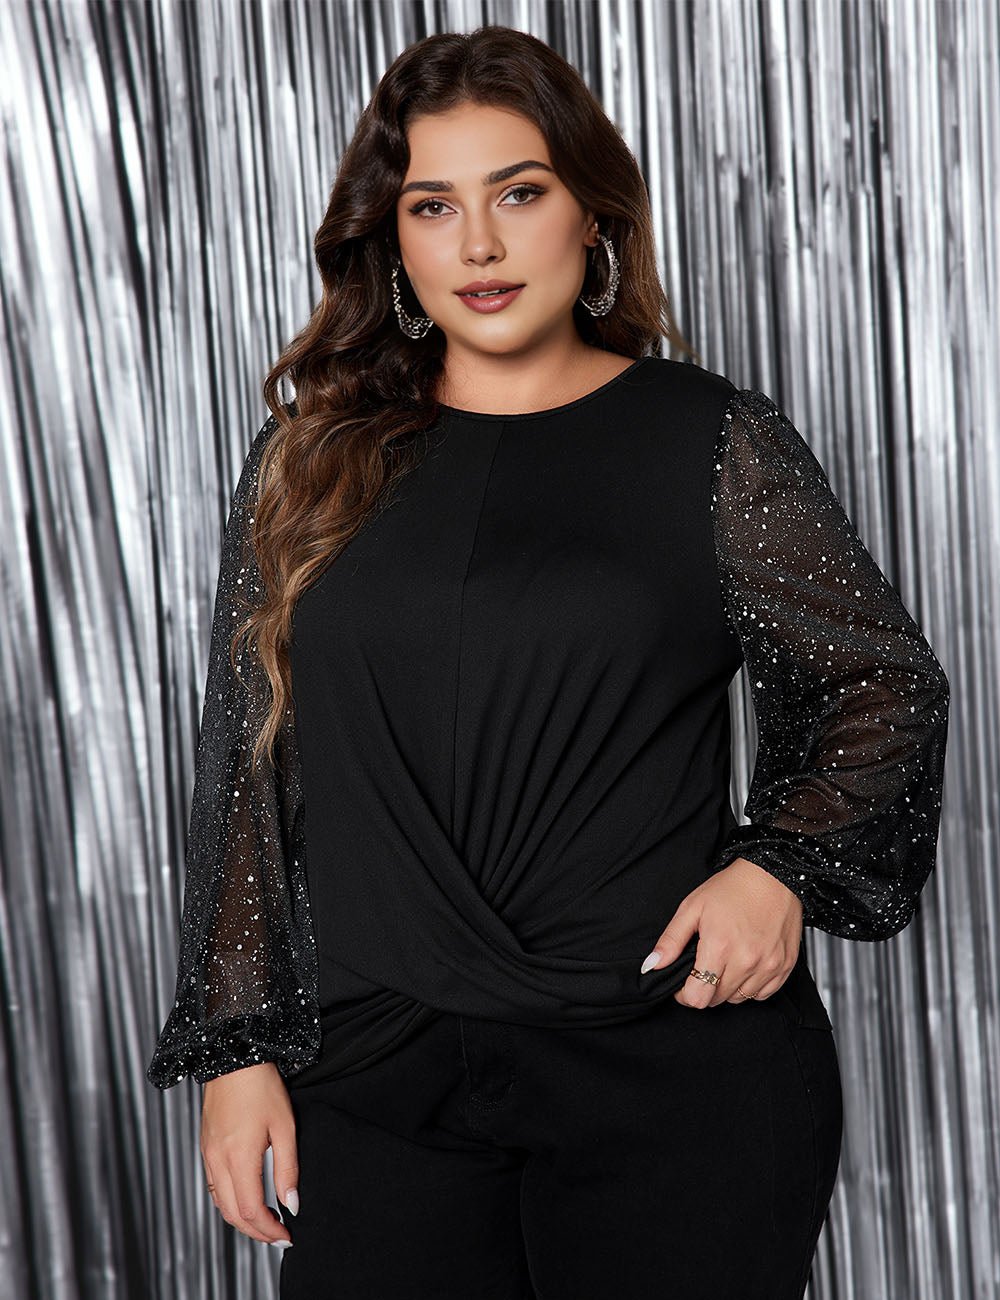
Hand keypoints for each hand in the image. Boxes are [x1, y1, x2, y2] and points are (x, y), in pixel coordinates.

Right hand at [200, 1061, 298, 1246]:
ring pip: (220, 1203)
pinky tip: (244, 1198)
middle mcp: (217, 1160)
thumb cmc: (261, 1085)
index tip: (285, 1235)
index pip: (250, 1210)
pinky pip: (214, 1186)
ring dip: (241, 1219)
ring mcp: (208, 1154)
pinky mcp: (206, 1146)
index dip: (268, 1229)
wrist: (233, 1056)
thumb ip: (287, 1168)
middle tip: (277, 1237)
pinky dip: (228, 1202)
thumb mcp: (284, 1126)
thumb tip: (291, 1204)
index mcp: (238, 1157)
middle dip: (255, 1231)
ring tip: (264, 1222)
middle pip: (232, 1214)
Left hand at [639, 857, 803, 1006]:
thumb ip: (671, 940)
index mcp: (720, 948)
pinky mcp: (784, 967)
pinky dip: (750, 987)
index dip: (684, 994)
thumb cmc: (733, 888)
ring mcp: (768, 966)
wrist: (773, 876)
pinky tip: (745, 966)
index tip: (684, 983)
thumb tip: (652, 965)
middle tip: (704, 966)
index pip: (697, 997)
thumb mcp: (692, 907)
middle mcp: (746, 962)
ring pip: (738, 999)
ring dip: (727, 988)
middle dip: (704, 988)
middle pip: (716, 1000)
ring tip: (725, 963)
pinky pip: (762, 995)